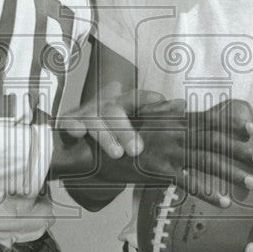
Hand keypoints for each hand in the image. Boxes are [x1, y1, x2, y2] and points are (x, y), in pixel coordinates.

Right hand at [57, 82, 174, 161]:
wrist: (81, 128)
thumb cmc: (115, 127)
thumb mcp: (135, 124)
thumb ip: (156, 121)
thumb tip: (182, 108)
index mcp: (125, 104)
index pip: (137, 98)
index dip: (147, 99)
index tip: (159, 101)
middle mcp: (106, 106)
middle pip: (116, 112)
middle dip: (126, 131)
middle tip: (137, 150)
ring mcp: (87, 114)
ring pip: (95, 120)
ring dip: (106, 136)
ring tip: (116, 154)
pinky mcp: (70, 123)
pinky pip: (70, 124)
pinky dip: (73, 127)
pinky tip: (78, 134)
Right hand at [133, 98, 252, 207]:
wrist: (103, 151)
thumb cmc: (129, 136)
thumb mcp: (148, 120)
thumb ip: (168, 113)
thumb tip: (183, 104)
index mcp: (175, 119)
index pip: (210, 119)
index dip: (233, 125)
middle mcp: (174, 133)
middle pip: (214, 140)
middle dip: (239, 151)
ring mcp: (167, 152)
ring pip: (206, 161)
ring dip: (230, 172)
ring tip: (249, 182)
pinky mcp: (159, 171)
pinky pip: (188, 183)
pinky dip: (208, 193)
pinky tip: (223, 202)